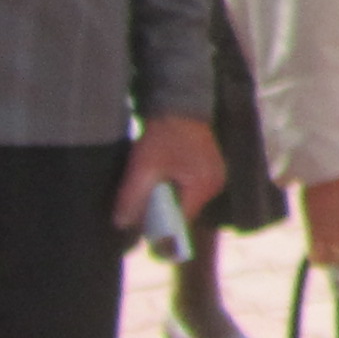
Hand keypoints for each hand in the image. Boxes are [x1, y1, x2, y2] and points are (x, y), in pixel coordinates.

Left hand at [114, 113, 224, 230]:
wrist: (179, 105)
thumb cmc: (163, 134)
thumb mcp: (143, 166)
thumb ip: (132, 197)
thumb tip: (121, 223)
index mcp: (202, 185)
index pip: (181, 221)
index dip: (160, 228)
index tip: (143, 232)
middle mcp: (215, 184)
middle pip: (185, 212)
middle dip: (163, 215)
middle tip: (141, 210)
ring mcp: (217, 176)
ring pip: (189, 202)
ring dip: (171, 201)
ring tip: (152, 191)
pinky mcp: (212, 169)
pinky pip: (194, 190)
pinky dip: (178, 190)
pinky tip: (164, 181)